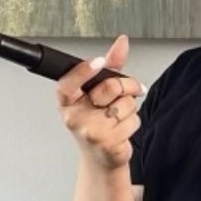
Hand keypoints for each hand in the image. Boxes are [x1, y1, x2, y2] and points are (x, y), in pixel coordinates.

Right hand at [56, 35, 145, 171]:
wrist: (100, 157)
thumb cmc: (96, 123)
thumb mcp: (97, 92)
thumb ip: (110, 66)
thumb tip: (121, 42)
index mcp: (67, 101)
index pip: (68, 83)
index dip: (83, 71)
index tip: (98, 61)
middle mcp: (74, 116)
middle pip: (110, 87)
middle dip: (127, 86)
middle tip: (127, 91)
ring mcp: (89, 131)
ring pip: (126, 104)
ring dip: (129, 109)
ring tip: (117, 117)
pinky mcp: (107, 143)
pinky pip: (132, 121)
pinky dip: (133, 123)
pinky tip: (121, 130)